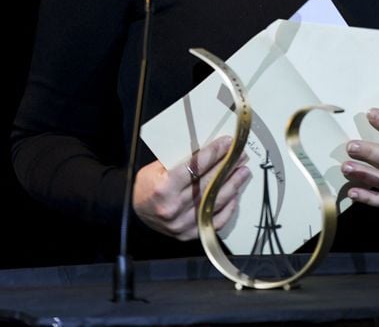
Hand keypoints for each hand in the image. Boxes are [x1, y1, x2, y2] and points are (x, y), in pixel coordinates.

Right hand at [133, 136, 249, 239]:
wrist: (135, 209)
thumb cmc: (147, 184)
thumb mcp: (157, 166)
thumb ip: (180, 160)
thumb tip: (209, 149)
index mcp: (164, 187)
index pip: (196, 166)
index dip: (214, 153)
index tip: (228, 143)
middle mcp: (173, 207)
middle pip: (208, 183)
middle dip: (227, 167)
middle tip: (241, 155)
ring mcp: (181, 224)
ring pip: (214, 202)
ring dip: (233, 185)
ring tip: (243, 172)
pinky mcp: (188, 234)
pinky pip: (214, 222)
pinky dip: (227, 208)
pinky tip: (235, 195)